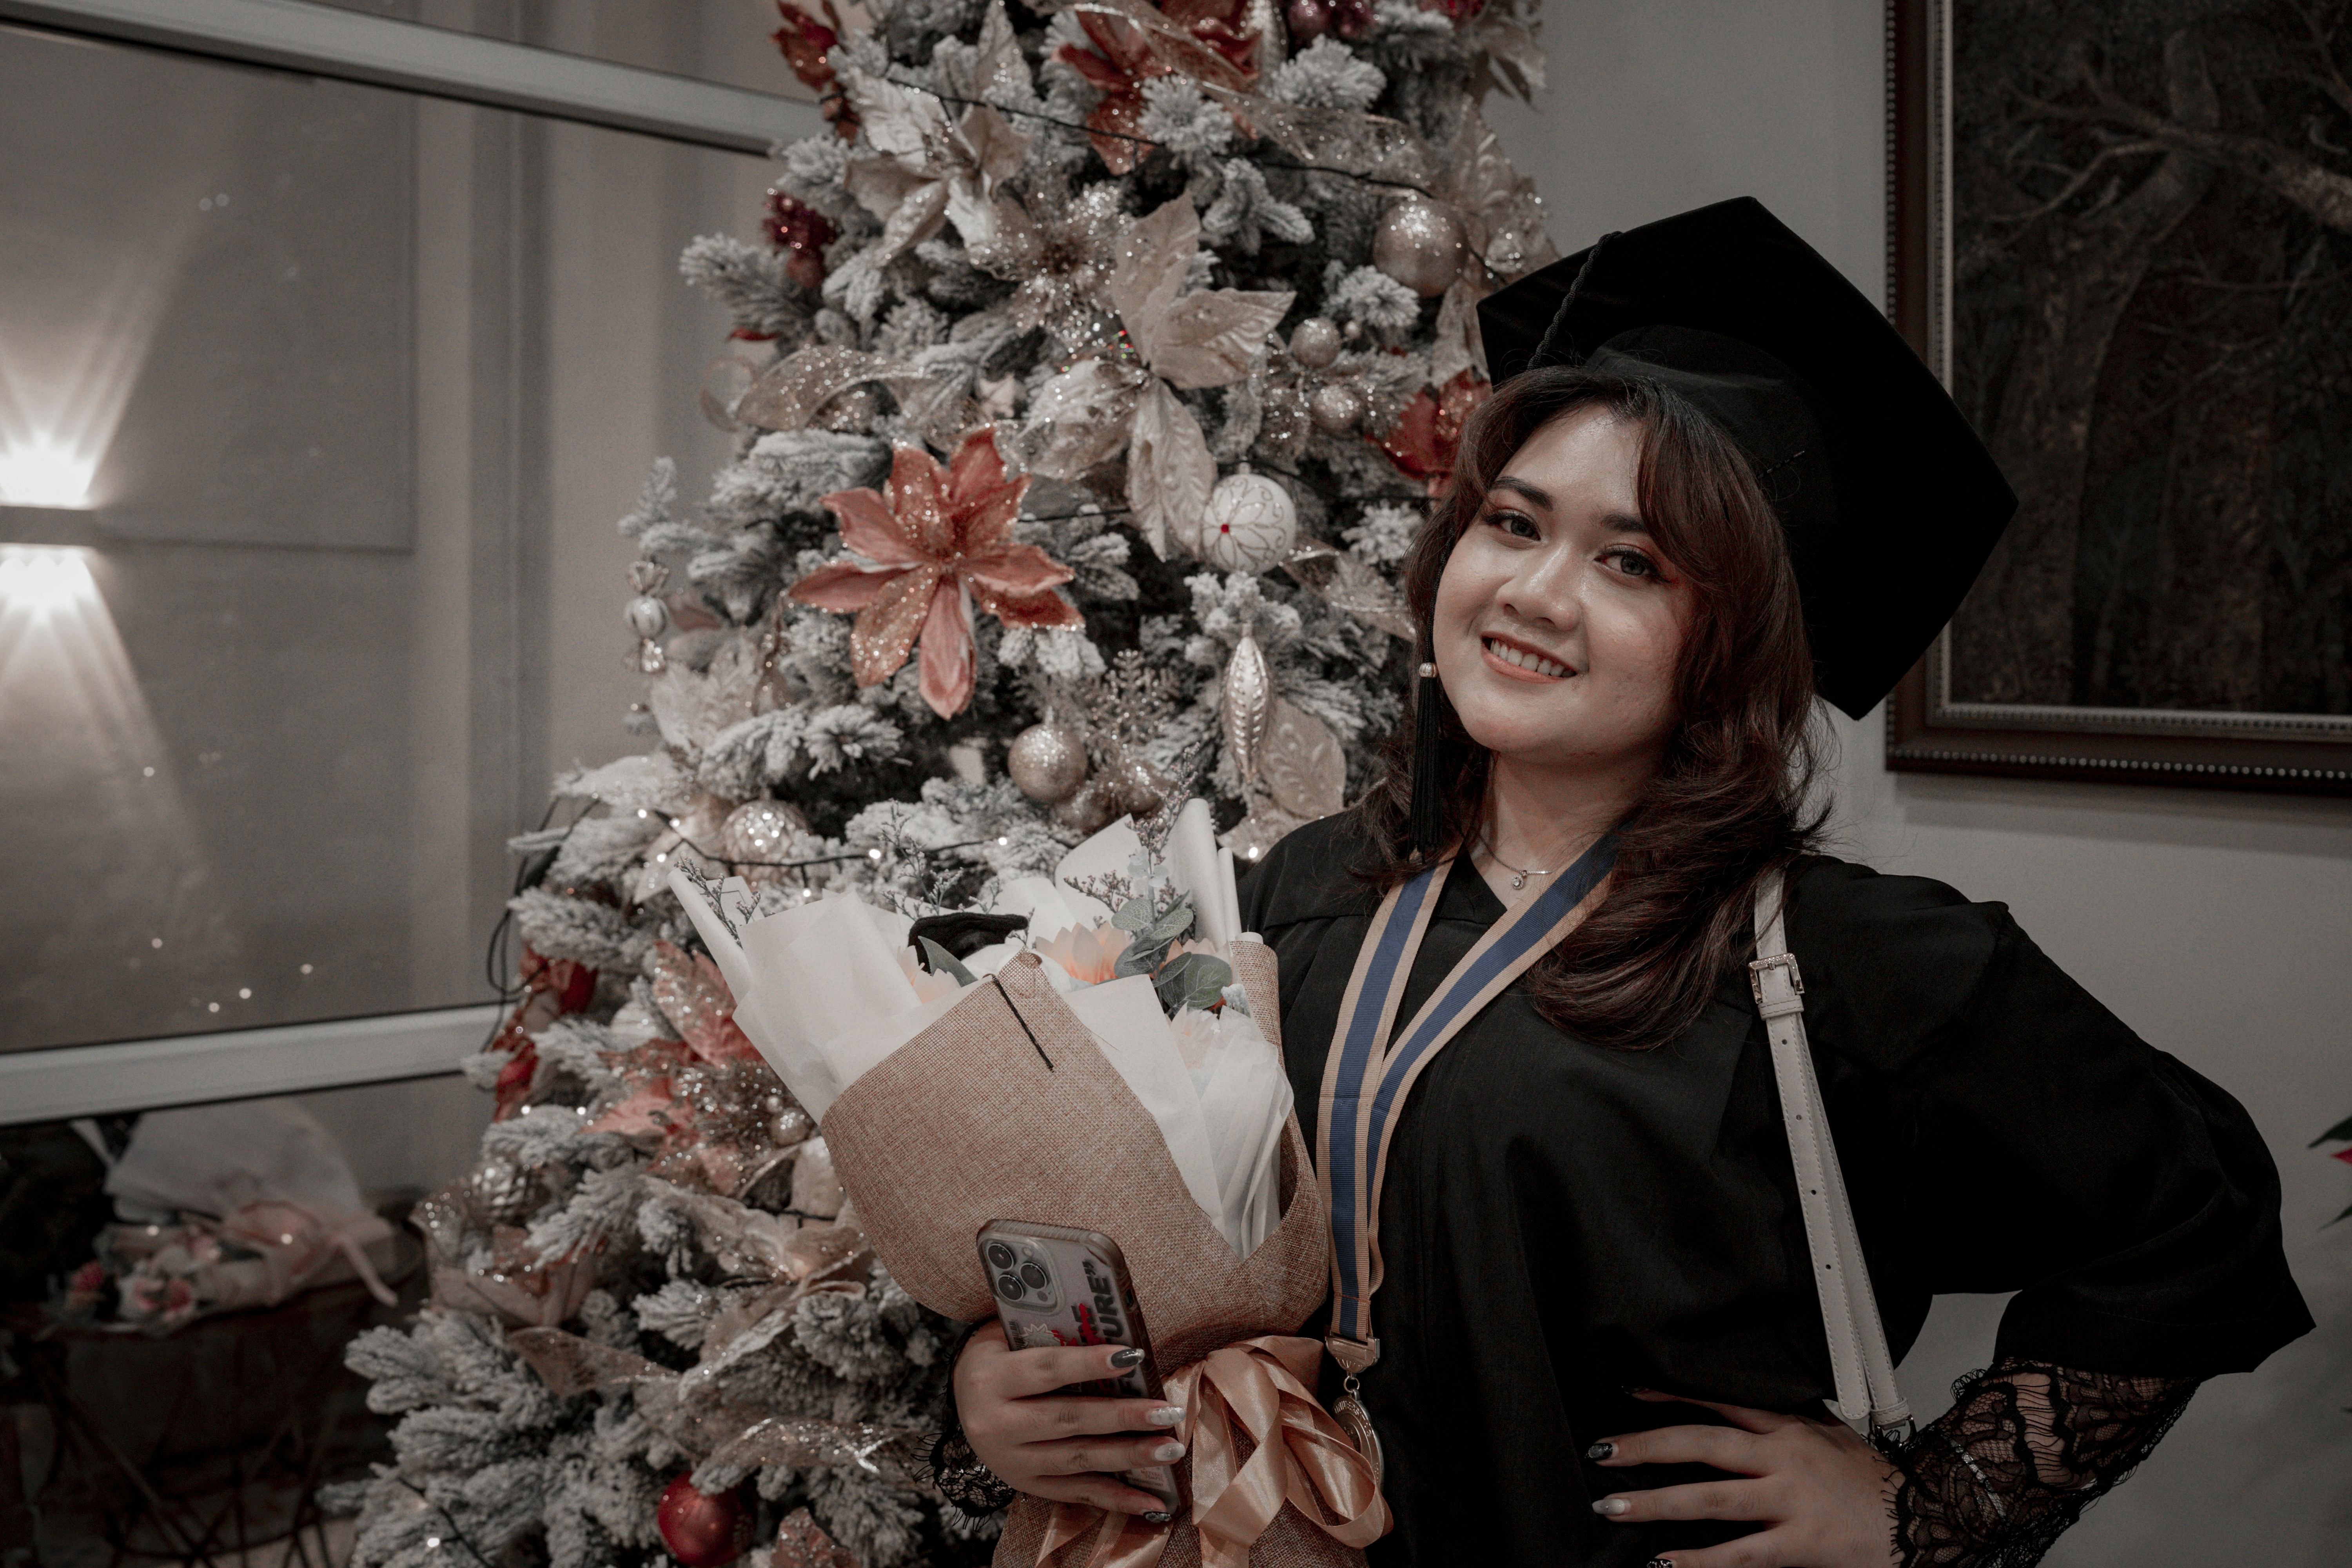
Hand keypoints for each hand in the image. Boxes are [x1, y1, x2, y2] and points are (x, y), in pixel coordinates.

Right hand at [952, 1321, 1187, 1517]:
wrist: (961, 1397)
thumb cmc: (1001, 1353)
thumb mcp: (1011, 1335)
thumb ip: (1054, 1337)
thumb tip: (1119, 1344)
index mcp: (991, 1379)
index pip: (1047, 1370)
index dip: (1090, 1363)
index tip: (1134, 1356)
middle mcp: (996, 1424)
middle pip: (1068, 1419)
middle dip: (1123, 1417)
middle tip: (1166, 1412)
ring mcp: (1011, 1461)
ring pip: (1077, 1460)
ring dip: (1128, 1456)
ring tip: (1169, 1449)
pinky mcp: (1025, 1485)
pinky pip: (1077, 1493)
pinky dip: (1117, 1498)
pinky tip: (1152, 1500)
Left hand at [1588, 1390, 1899, 1567]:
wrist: (1930, 1515)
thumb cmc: (1876, 1481)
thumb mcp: (1831, 1435)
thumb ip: (1788, 1422)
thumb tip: (1745, 1406)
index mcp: (1788, 1428)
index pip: (1718, 1402)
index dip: (1670, 1396)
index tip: (1629, 1392)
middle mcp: (1783, 1458)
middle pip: (1702, 1443)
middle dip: (1646, 1447)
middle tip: (1602, 1451)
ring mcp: (1790, 1501)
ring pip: (1711, 1498)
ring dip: (1656, 1502)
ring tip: (1614, 1507)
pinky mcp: (1801, 1543)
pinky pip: (1739, 1554)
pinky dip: (1698, 1561)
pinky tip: (1664, 1564)